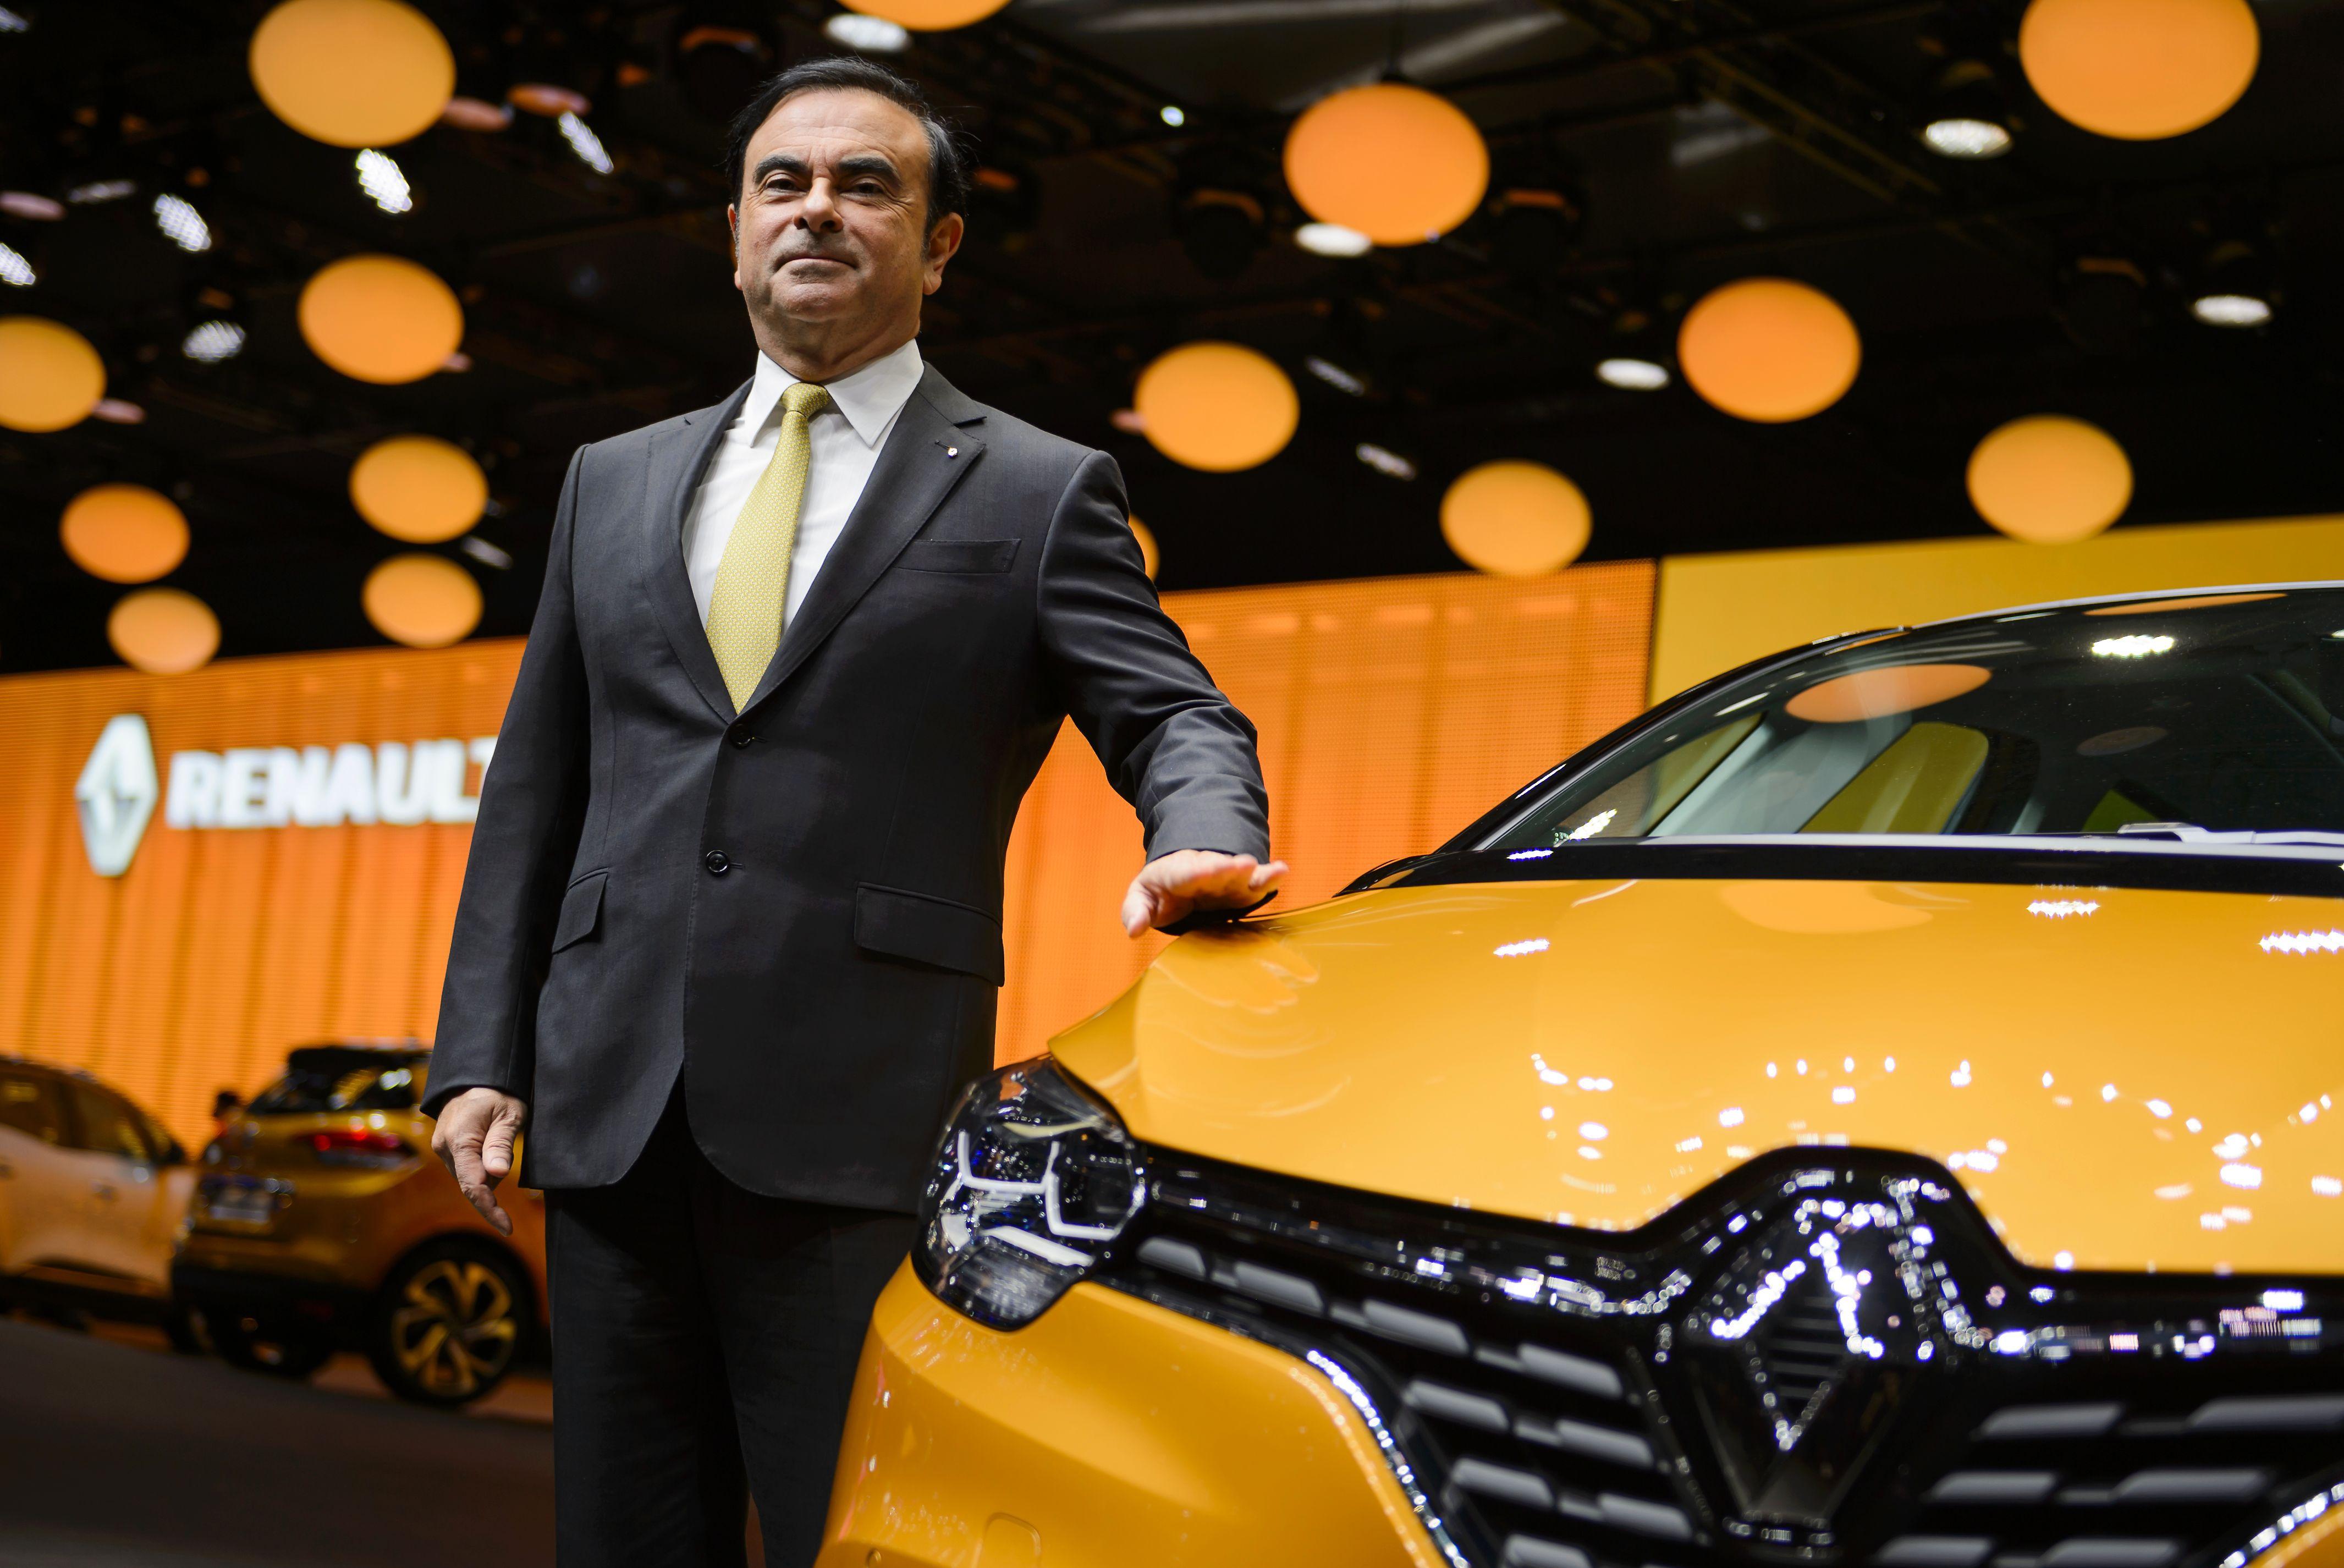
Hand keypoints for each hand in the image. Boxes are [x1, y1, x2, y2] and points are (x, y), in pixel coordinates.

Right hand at [429, 1087, 528, 1235]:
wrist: (474, 1075)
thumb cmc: (497, 1091)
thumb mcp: (508, 1114)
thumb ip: (501, 1144)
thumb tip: (496, 1175)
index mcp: (458, 1141)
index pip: (474, 1186)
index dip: (490, 1210)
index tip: (507, 1228)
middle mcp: (444, 1148)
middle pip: (471, 1184)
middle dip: (492, 1190)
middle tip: (508, 1189)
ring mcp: (442, 1148)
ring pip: (469, 1177)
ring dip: (488, 1176)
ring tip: (500, 1141)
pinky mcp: (446, 1148)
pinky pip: (465, 1168)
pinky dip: (481, 1168)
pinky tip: (491, 1150)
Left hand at [1121, 849, 1289, 936]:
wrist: (1180, 877)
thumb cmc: (1159, 892)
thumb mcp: (1141, 898)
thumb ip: (1135, 912)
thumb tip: (1134, 931)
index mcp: (1177, 874)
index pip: (1187, 874)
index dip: (1198, 873)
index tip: (1207, 872)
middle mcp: (1205, 871)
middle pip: (1218, 870)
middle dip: (1230, 869)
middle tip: (1245, 865)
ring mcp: (1226, 879)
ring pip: (1241, 875)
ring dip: (1255, 874)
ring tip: (1275, 870)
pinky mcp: (1241, 889)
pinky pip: (1257, 882)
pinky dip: (1271, 877)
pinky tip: (1284, 871)